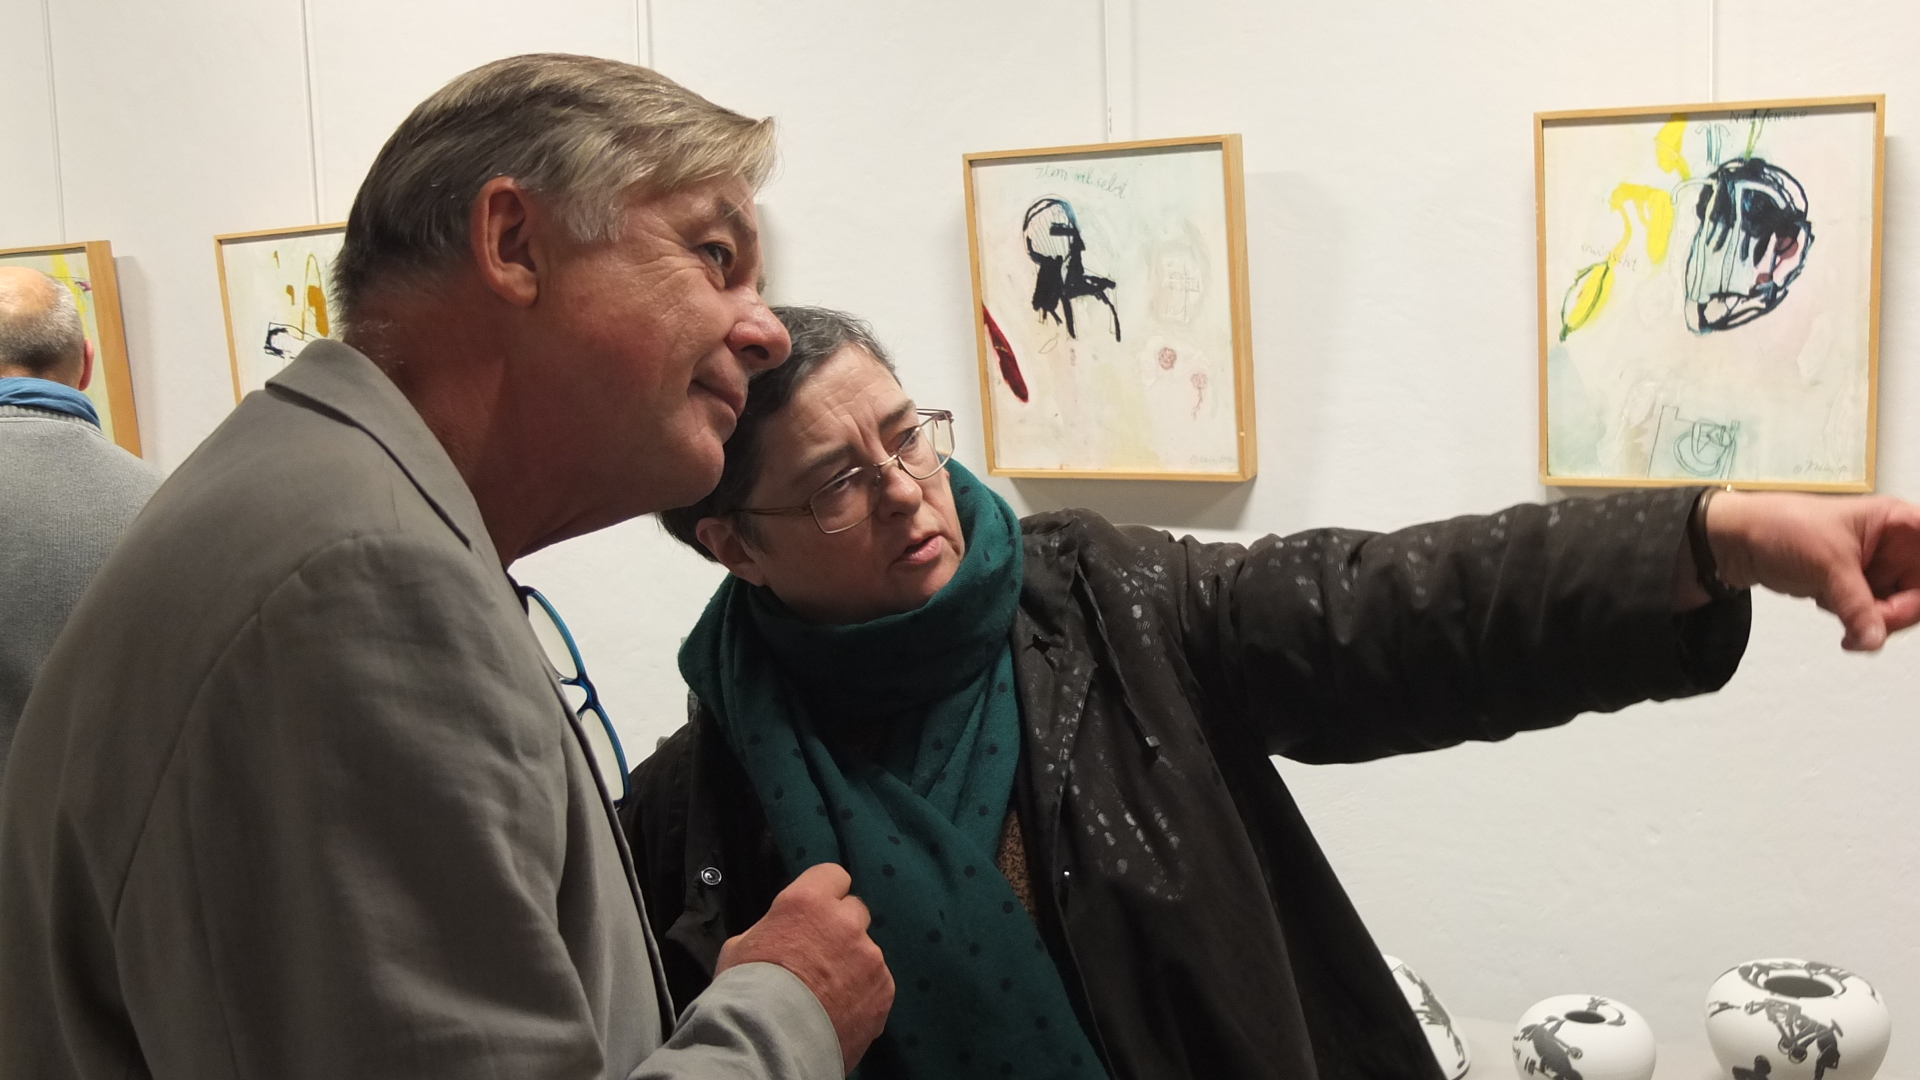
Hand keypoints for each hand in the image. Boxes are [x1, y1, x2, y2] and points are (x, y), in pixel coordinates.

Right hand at [715, 862, 892, 1073]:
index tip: (816, 911)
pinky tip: (841, 1011)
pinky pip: (877, 983)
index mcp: (808, 901)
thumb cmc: (746, 991)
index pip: (833, 874)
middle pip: (855, 911)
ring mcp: (870, 957)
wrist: (770, 1044)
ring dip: (853, 964)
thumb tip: (781, 932)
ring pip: (867, 951)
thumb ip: (773, 927)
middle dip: (842, 928)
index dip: (824, 893)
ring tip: (829, 994)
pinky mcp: (884, 991)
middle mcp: (846, 922)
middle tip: (821, 955)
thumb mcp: (743, 945)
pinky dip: (864, 994)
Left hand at [1707, 491, 1919, 650]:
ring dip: (1874, 620)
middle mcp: (1893, 545)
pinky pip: (1872, 616)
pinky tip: (1829, 610)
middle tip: (1873, 620)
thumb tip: (1875, 640)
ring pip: (1899, 608)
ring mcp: (1874, 568)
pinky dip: (1856, 623)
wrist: (1735, 540)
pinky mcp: (1854, 587)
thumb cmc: (1782, 528)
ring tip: (1838, 610)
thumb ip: (1858, 606)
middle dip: (1899, 611)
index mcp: (1897, 523)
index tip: (1910, 598)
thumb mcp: (1828, 565)